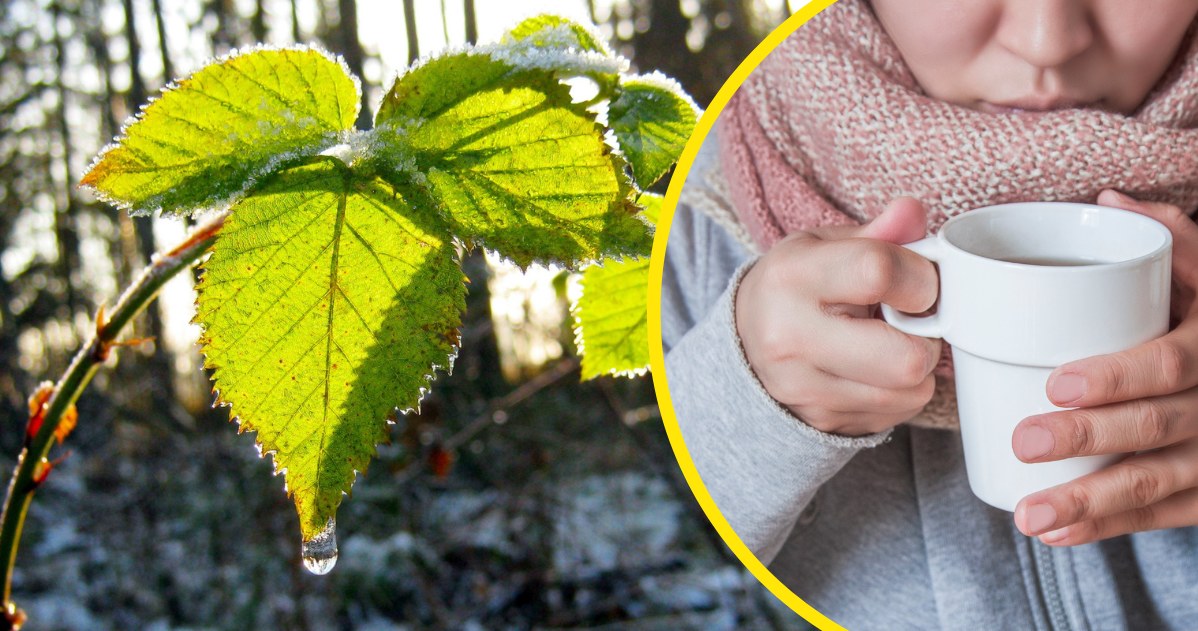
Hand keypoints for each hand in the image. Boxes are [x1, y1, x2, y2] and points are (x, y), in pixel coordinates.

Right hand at [735, 198, 940, 435]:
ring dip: (917, 367)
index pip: (879, 272)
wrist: (746, 340)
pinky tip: (876, 369)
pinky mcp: (821, 420)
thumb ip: (877, 233)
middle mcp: (790, 337)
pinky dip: (901, 391)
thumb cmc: (796, 286)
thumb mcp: (825, 246)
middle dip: (926, 337)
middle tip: (910, 322)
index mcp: (791, 277)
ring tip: (890, 342)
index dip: (919, 275)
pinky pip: (897, 412)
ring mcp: (804, 388)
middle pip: (905, 357)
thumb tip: (913, 212)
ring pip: (909, 390)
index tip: (916, 279)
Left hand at [1013, 190, 1197, 544]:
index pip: (1171, 363)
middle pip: (1158, 426)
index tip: (1056, 384)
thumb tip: (1109, 201)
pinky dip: (1109, 527)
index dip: (1117, 376)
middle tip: (1025, 441)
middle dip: (1088, 439)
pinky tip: (1057, 534)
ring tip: (1029, 515)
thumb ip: (1173, 240)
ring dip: (1090, 501)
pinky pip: (1164, 514)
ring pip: (1159, 482)